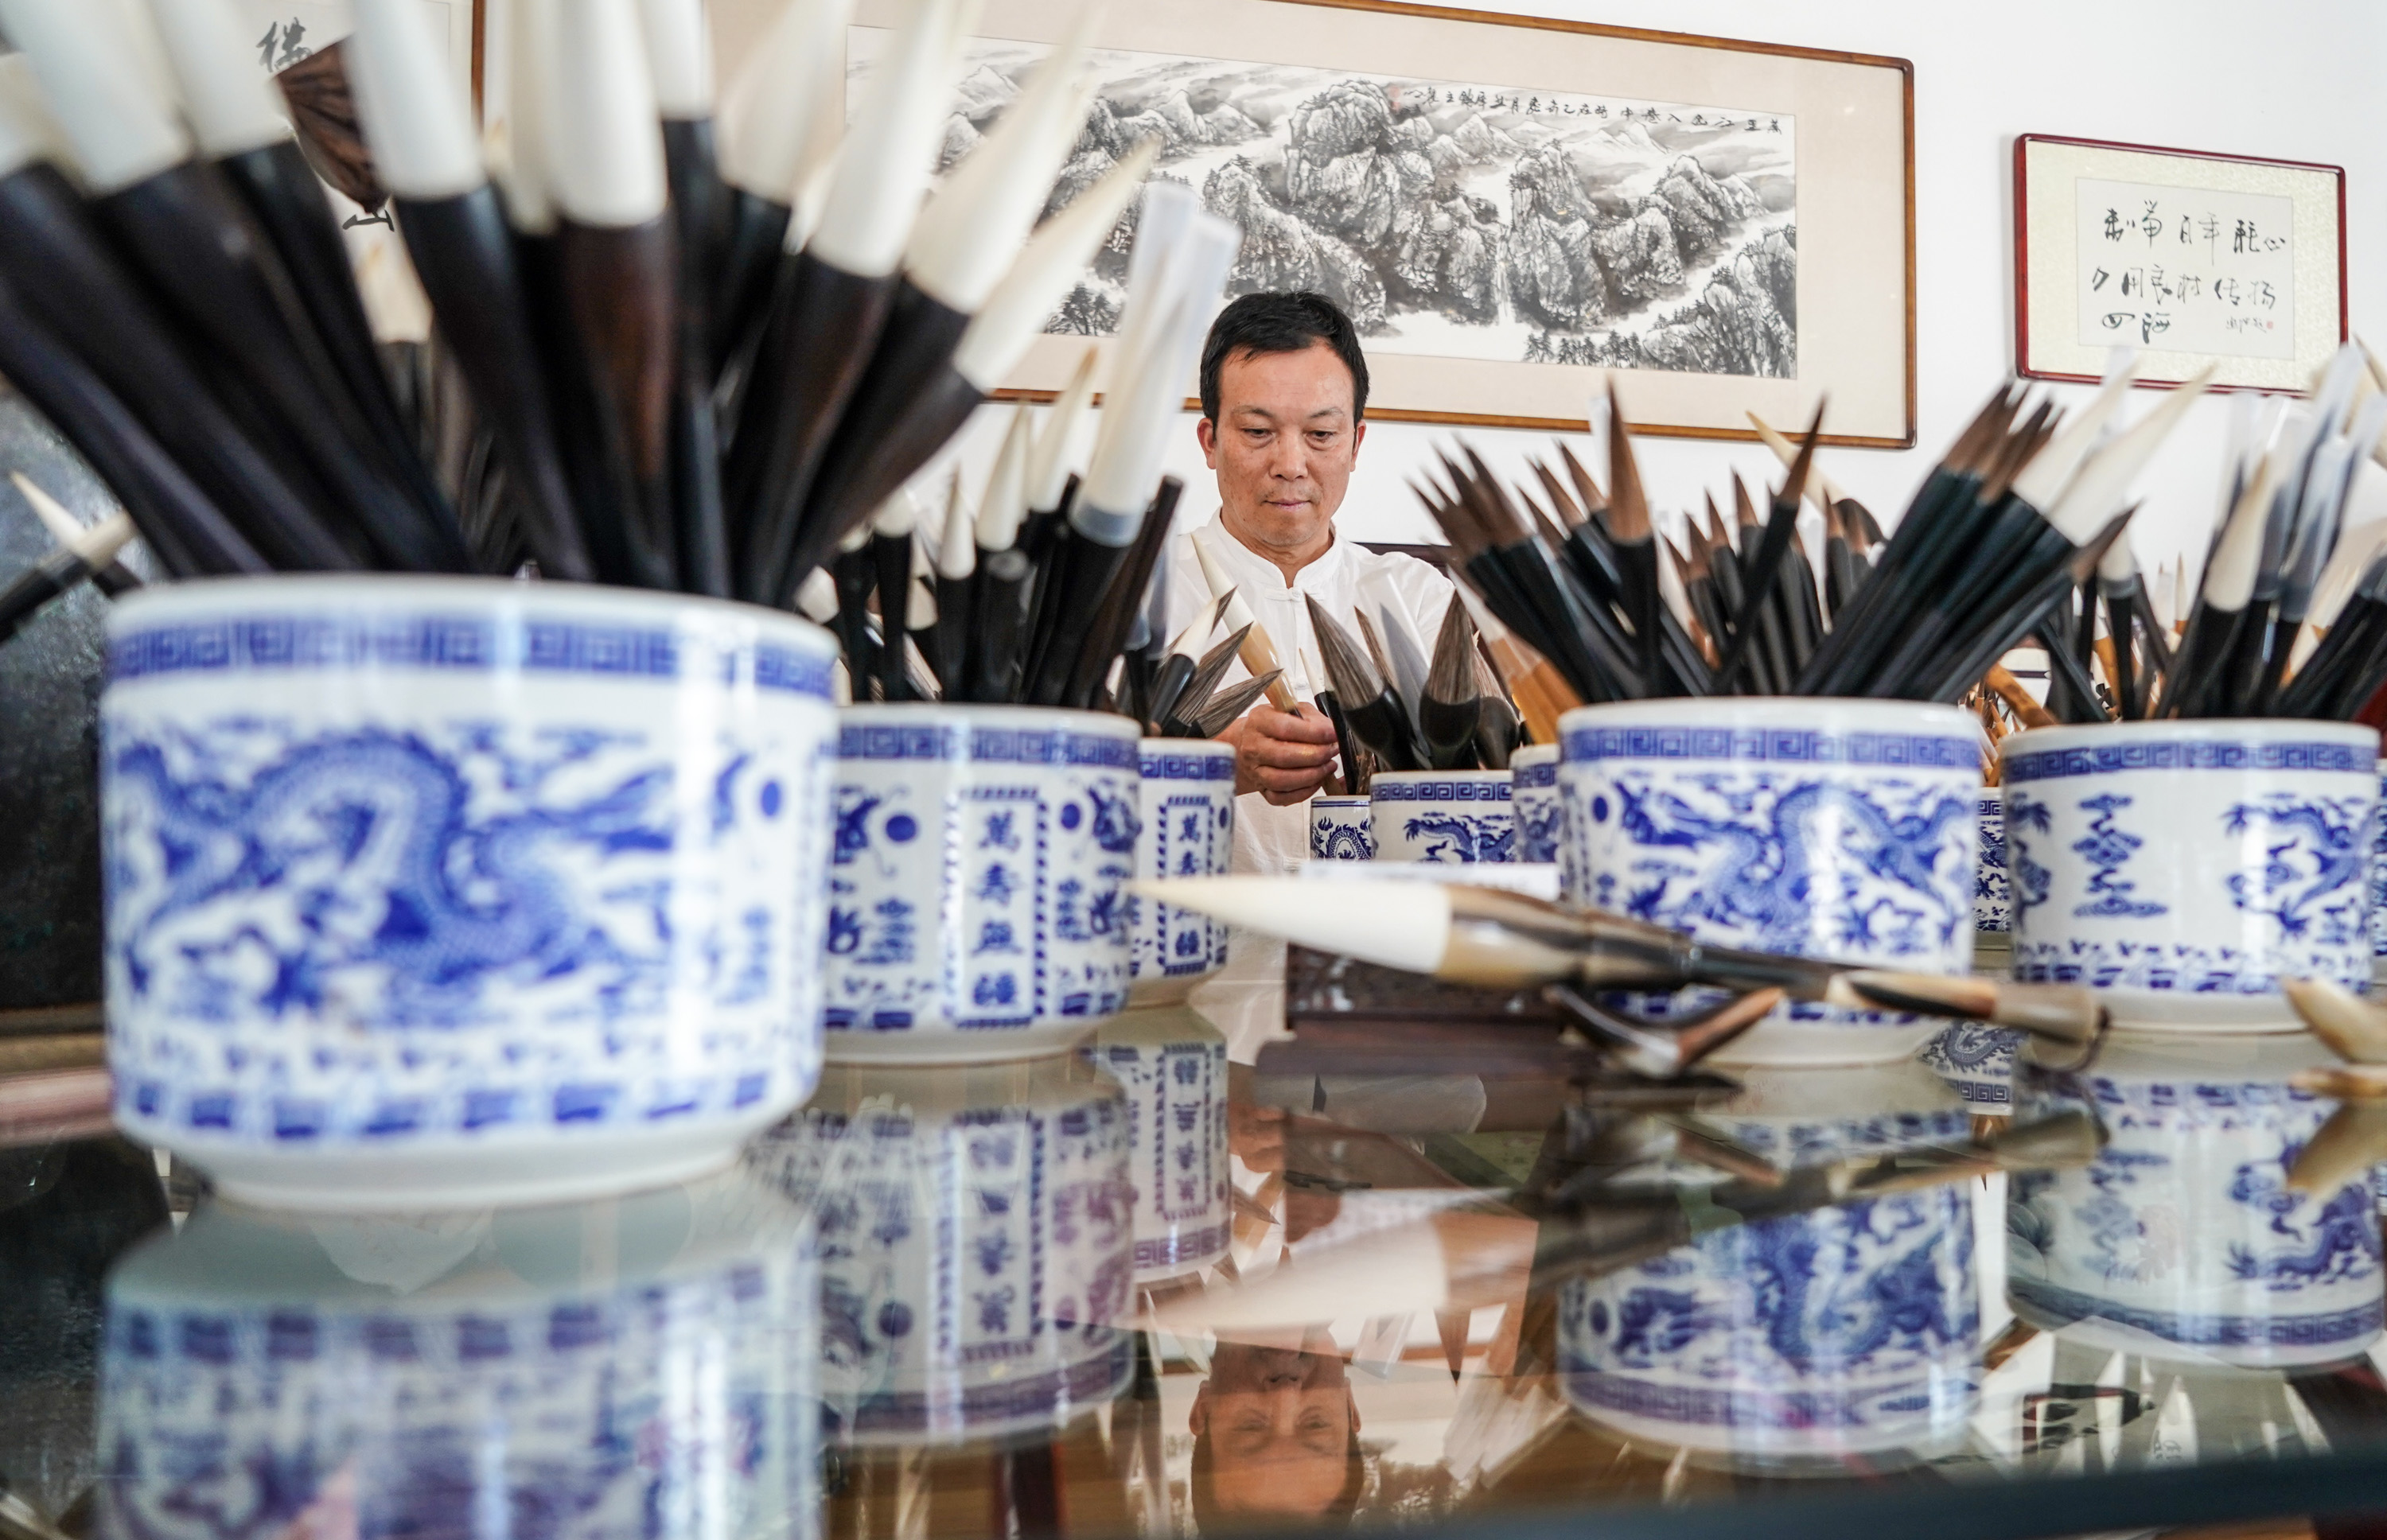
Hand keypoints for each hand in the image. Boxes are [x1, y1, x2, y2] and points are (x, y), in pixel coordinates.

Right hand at [1216, 701, 1338, 804]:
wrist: (1254, 741)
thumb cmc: (1277, 725)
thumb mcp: (1295, 710)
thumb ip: (1312, 718)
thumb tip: (1331, 731)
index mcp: (1260, 721)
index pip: (1286, 728)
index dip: (1314, 733)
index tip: (1332, 734)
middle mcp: (1254, 746)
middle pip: (1284, 757)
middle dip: (1316, 756)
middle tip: (1332, 751)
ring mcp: (1255, 770)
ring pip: (1282, 780)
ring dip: (1311, 775)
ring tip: (1327, 766)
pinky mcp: (1261, 788)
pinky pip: (1281, 798)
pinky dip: (1303, 793)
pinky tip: (1316, 781)